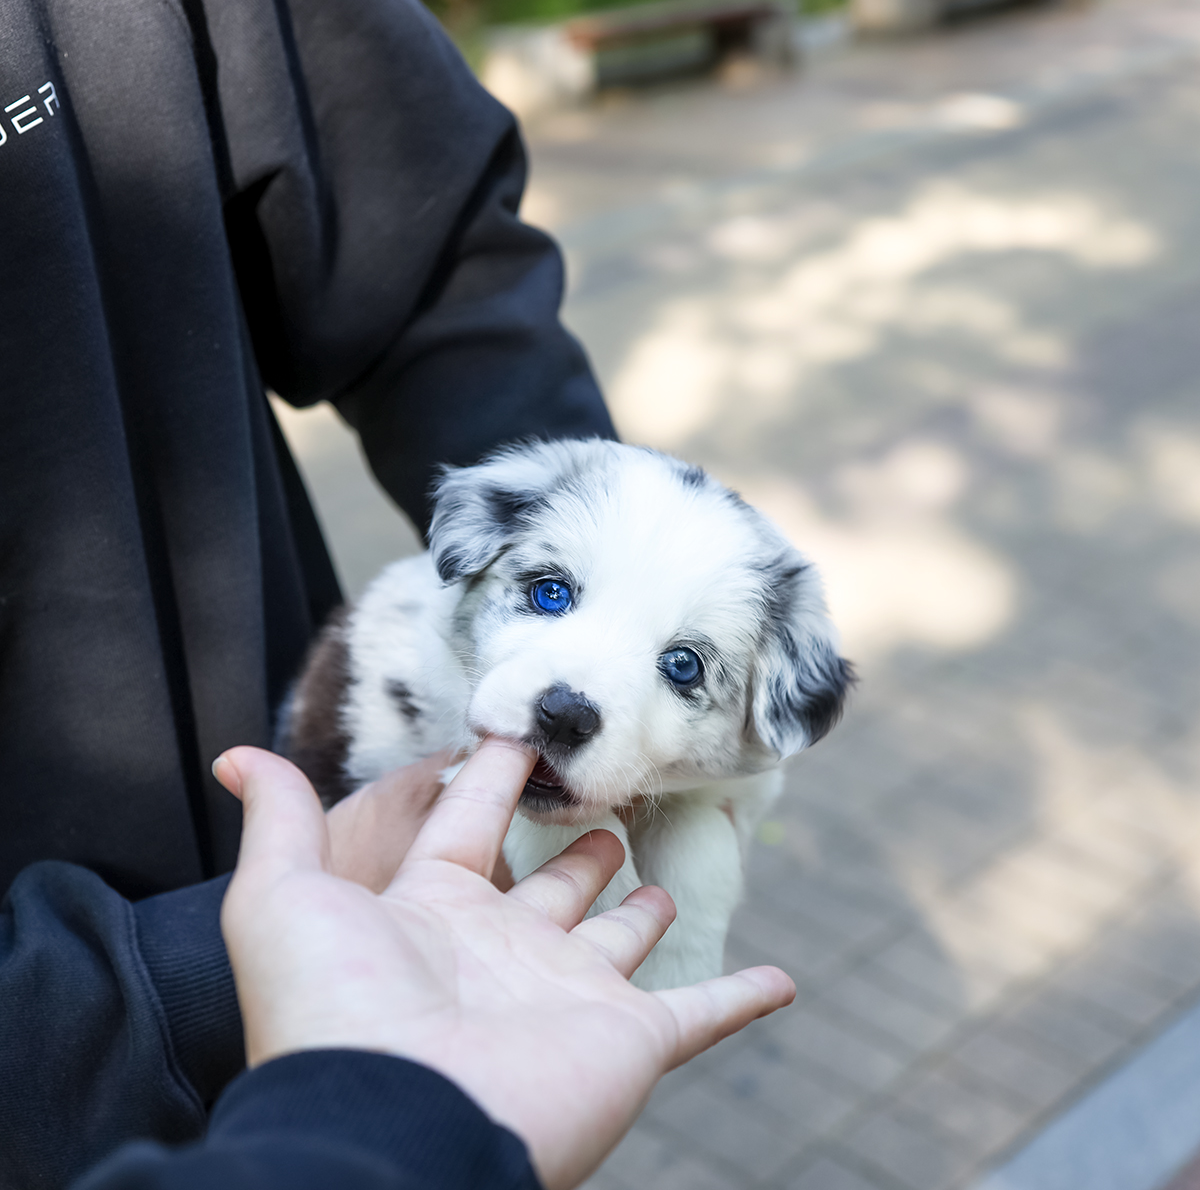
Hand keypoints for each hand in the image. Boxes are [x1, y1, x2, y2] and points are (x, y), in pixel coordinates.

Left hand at [215, 740, 795, 1189]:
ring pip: (620, 944)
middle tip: (604, 809)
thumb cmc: (331, 1009)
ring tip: (657, 881)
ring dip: (640, 915)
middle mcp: (506, 952)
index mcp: (435, 913)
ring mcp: (571, 996)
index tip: (522, 731)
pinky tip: (784, 981)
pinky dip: (743, 998)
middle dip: (576, 850)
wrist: (390, 1124)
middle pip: (552, 888)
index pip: (471, 825)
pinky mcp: (628, 1040)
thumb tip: (235, 755)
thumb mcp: (283, 897)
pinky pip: (702, 1015)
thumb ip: (278, 819)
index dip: (492, 777)